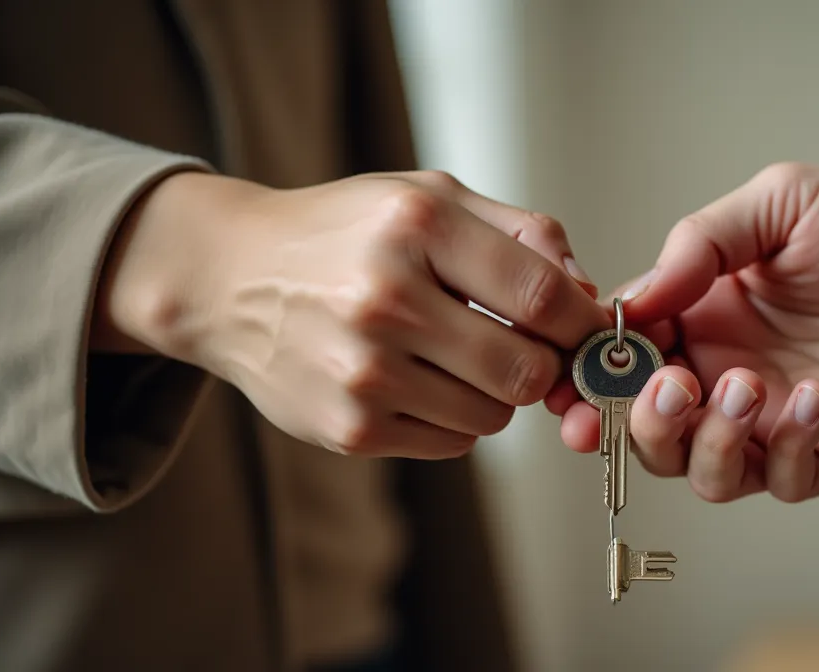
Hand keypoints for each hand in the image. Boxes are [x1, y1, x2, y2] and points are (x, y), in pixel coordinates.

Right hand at [100, 169, 607, 457]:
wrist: (229, 278)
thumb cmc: (344, 233)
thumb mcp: (431, 198)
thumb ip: (524, 233)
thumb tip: (589, 296)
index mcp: (416, 227)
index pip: (541, 295)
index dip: (582, 324)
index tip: (589, 331)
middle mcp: (385, 298)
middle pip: (525, 369)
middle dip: (543, 364)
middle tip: (525, 346)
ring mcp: (362, 370)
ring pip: (494, 415)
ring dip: (496, 393)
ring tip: (457, 356)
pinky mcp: (348, 428)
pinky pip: (453, 442)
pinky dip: (455, 418)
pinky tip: (420, 380)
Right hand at [548, 163, 818, 501]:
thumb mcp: (782, 201)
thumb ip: (700, 243)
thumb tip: (632, 302)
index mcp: (704, 312)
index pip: (623, 358)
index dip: (587, 377)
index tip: (568, 384)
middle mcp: (729, 371)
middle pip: (650, 431)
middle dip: (641, 421)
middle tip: (671, 386)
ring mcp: (776, 419)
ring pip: (703, 472)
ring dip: (708, 440)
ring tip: (749, 385)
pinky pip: (782, 481)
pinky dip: (786, 447)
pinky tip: (818, 397)